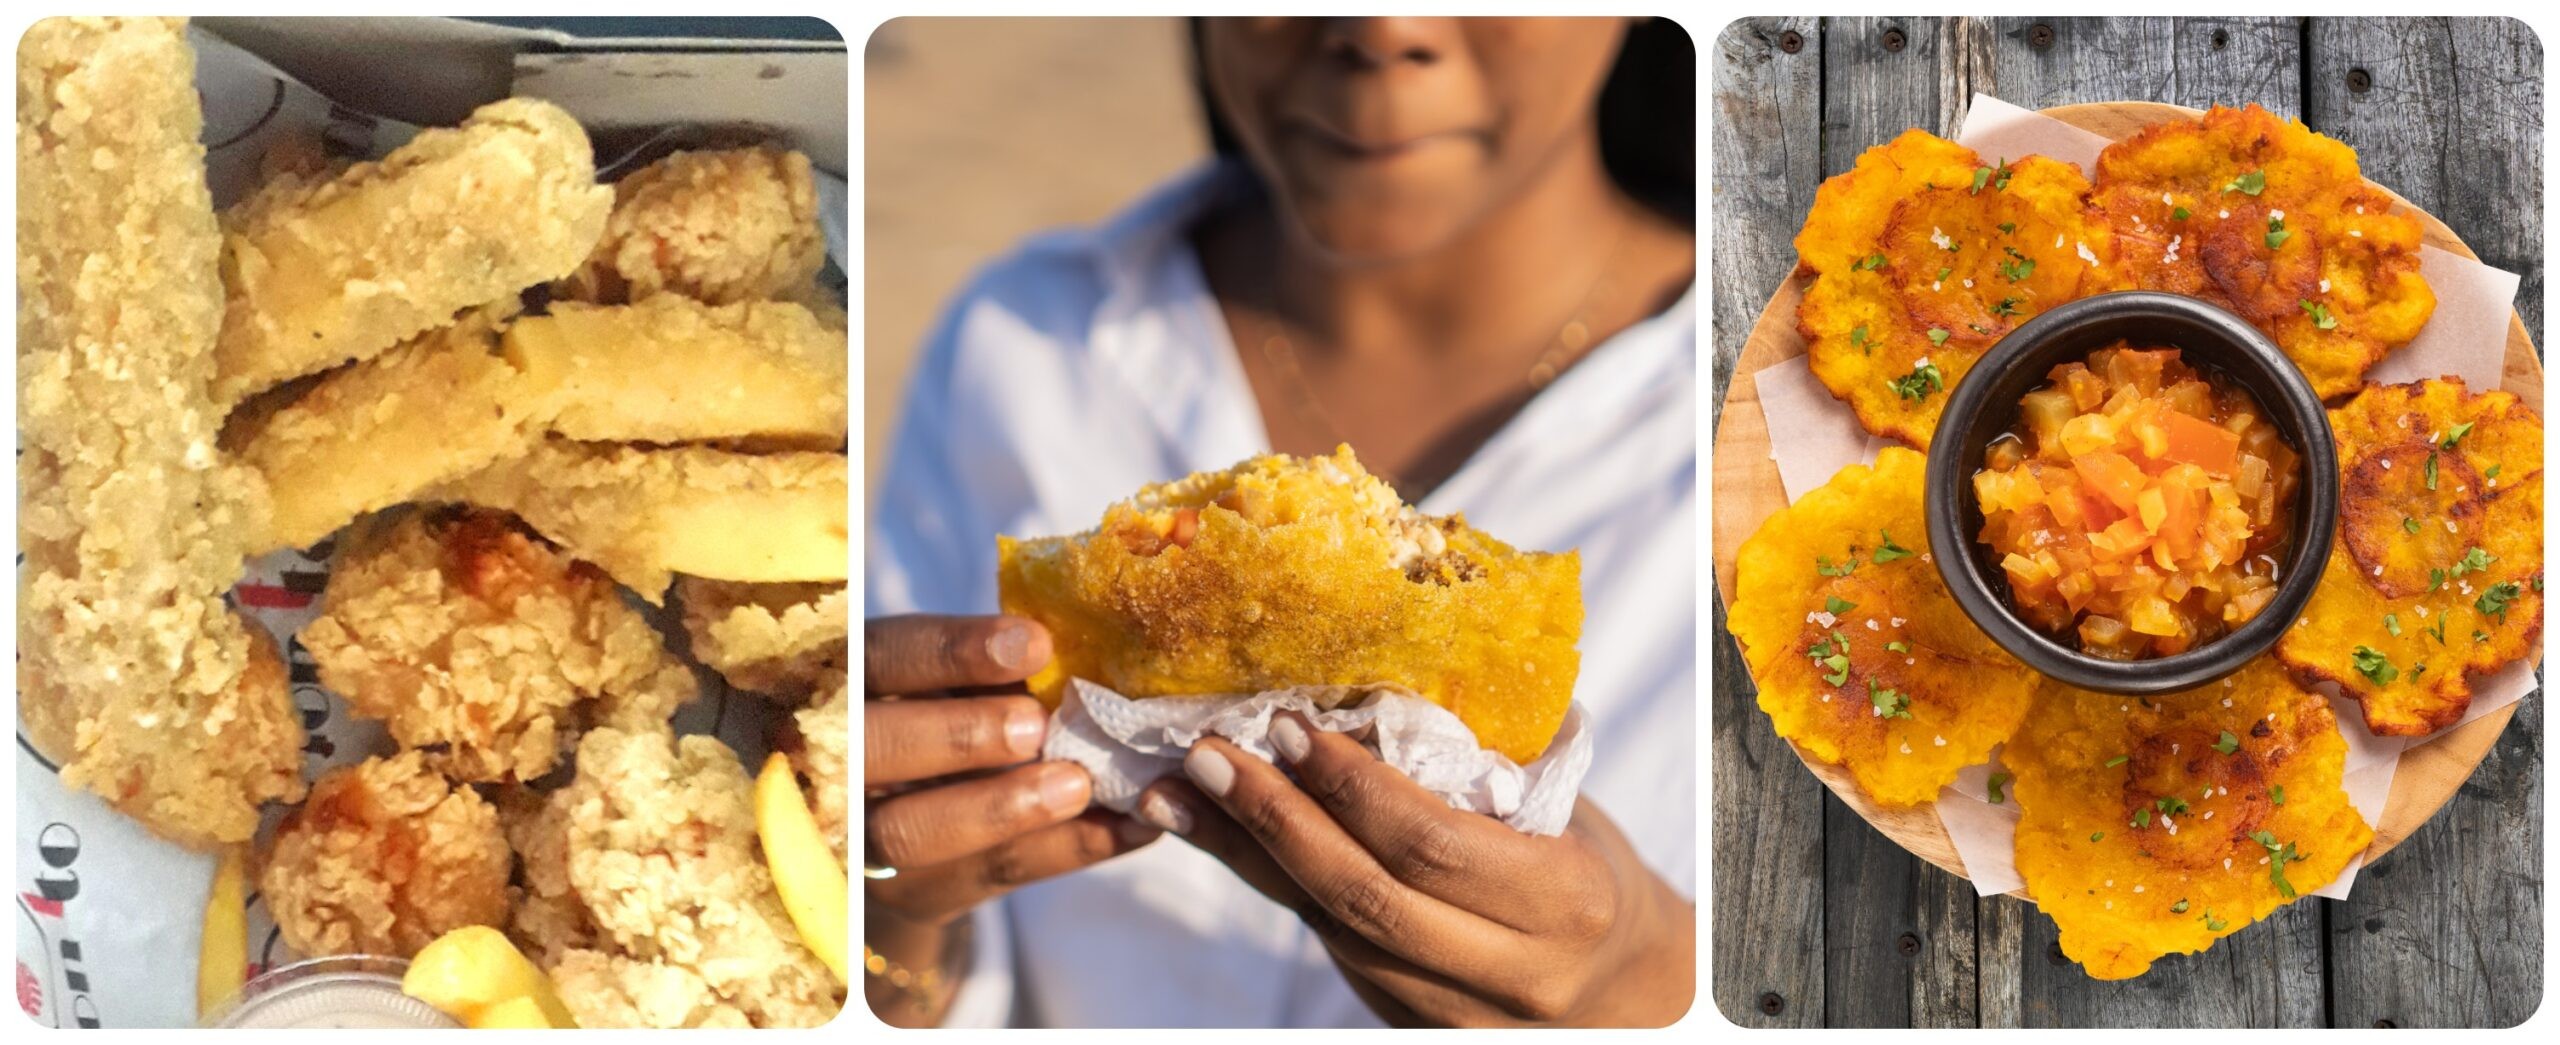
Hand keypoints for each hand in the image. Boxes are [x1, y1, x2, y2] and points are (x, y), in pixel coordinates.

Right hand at [861, 614, 1158, 1024]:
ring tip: (1078, 785)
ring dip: (1002, 807)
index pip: (881, 656)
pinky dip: (1065, 849)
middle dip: (959, 734)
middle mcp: (837, 762)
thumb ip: (986, 670)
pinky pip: (988, 875)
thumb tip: (1074, 645)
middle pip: (874, 748)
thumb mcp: (943, 685)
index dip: (950, 650)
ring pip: (913, 830)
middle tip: (1035, 725)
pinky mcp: (917, 896)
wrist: (904, 846)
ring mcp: (866, 841)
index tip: (1034, 644)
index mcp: (845, 684)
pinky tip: (1129, 827)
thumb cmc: (939, 724)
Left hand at [1135, 712, 1692, 1026]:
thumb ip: (1486, 768)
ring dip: (1248, 856)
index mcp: (1564, 902)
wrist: (1625, 993)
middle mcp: (1509, 972)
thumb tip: (1387, 669)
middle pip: (1365, 896)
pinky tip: (1221, 838)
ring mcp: (1454, 1014)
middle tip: (1211, 753)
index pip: (1434, 844)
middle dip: (1276, 819)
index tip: (1294, 725)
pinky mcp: (1411, 1028)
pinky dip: (1271, 886)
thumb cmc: (1594, 874)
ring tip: (1184, 792)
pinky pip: (1331, 950)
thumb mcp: (1566, 815)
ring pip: (1333, 930)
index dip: (1354, 786)